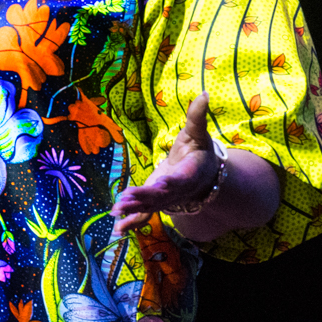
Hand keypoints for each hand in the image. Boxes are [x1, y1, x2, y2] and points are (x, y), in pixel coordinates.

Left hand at [110, 92, 222, 219]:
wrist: (203, 178)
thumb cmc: (199, 152)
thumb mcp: (199, 133)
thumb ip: (197, 116)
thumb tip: (204, 93)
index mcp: (189, 173)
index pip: (179, 179)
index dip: (171, 182)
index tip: (162, 182)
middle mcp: (177, 191)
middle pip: (161, 196)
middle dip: (144, 198)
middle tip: (125, 200)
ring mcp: (166, 201)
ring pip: (150, 207)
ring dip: (134, 210)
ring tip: (117, 211)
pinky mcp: (156, 204)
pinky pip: (144, 215)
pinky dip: (132, 222)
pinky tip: (117, 228)